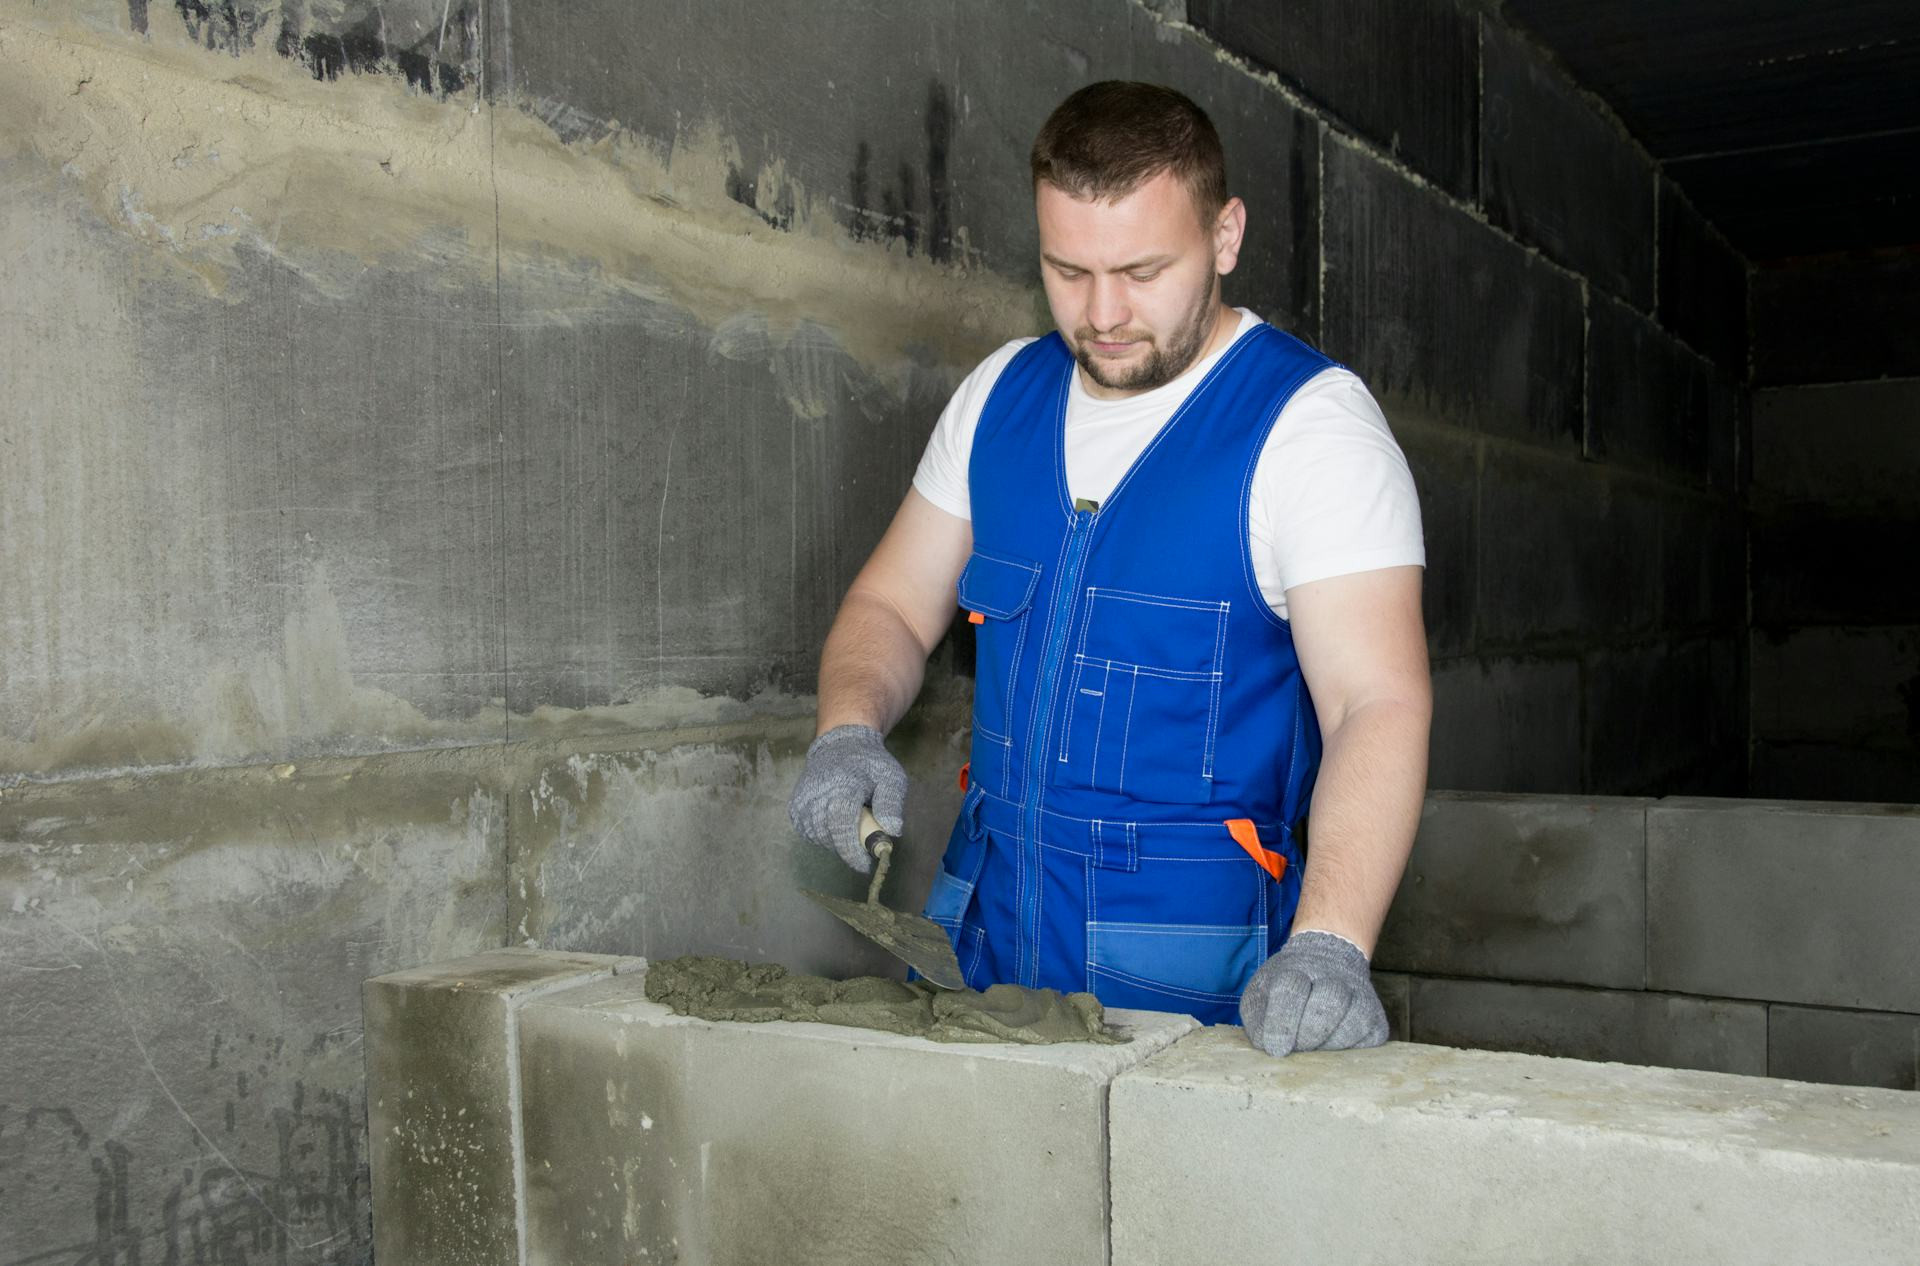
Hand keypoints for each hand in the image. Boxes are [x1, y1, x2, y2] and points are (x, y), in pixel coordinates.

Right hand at [786, 724, 908, 873]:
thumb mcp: (891, 776)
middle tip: (864, 834)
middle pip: (830, 836)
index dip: (852, 850)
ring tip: (849, 819)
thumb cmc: (869, 762)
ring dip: (836, 839)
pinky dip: (823, 834)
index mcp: (842, 786)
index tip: (865, 865)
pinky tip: (834, 820)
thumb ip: (892, 802)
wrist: (840, 743)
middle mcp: (816, 795)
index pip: (841, 825)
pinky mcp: (794, 807)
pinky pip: (809, 833)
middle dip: (848, 845)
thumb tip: (892, 830)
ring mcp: (802, 801)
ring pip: (818, 837)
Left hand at [1239, 930, 1389, 1056]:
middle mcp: (1333, 976)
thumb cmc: (1287, 986)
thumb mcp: (1262, 992)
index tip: (1276, 1048)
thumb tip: (1270, 1046)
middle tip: (1297, 1047)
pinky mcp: (1376, 1018)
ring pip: (1352, 1022)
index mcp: (1296, 967)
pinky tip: (1334, 1043)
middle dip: (1308, 1034)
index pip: (1290, 990)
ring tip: (1314, 1045)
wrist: (1327, 962)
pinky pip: (1368, 1037)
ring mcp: (1359, 995)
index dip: (1282, 1024)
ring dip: (1328, 1042)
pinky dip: (1349, 1047)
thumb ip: (1257, 1018)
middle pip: (1327, 1006)